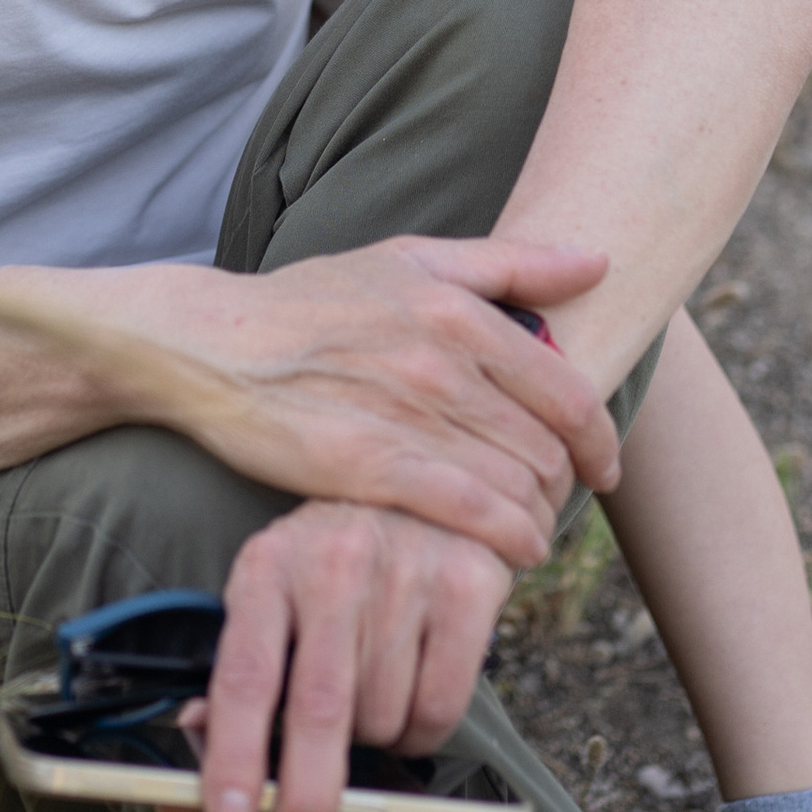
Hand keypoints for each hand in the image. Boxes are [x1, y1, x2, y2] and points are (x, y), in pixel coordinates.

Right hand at [137, 235, 619, 565]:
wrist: (210, 343)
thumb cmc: (311, 301)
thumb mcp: (410, 259)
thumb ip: (511, 262)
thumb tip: (599, 261)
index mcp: (459, 311)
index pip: (569, 393)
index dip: (599, 442)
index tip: (601, 469)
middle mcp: (441, 362)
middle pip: (547, 448)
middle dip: (564, 486)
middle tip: (555, 507)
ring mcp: (405, 414)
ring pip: (513, 484)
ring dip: (536, 518)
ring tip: (529, 532)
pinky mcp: (366, 465)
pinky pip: (466, 511)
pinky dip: (503, 538)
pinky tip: (511, 552)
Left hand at [198, 501, 509, 811]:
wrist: (427, 489)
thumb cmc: (330, 565)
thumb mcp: (270, 600)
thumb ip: (232, 684)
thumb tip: (188, 775)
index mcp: (267, 567)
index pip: (244, 677)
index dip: (235, 757)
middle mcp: (335, 564)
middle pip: (319, 711)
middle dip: (306, 799)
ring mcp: (405, 572)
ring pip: (382, 719)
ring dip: (371, 749)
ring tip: (366, 705)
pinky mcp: (469, 587)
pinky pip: (440, 708)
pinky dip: (421, 735)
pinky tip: (409, 699)